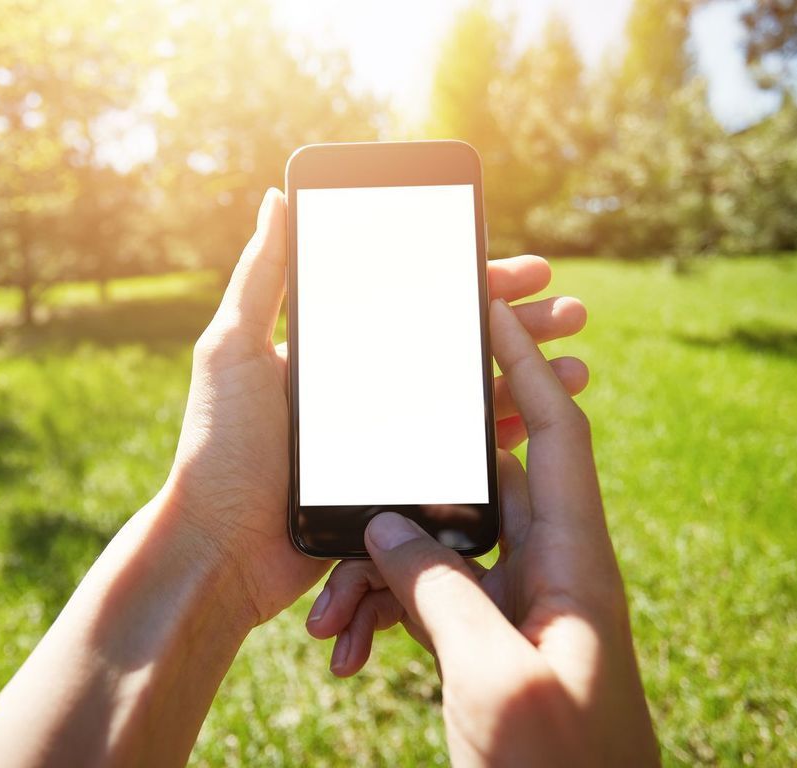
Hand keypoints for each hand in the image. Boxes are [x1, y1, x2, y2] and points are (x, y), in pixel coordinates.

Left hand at [164, 188, 589, 626]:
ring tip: (578, 366)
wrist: (220, 551)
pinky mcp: (397, 486)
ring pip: (472, 397)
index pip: (419, 303)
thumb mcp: (231, 351)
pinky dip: (505, 433)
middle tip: (573, 313)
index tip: (530, 270)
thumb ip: (261, 279)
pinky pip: (462, 455)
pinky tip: (543, 420)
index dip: (477, 284)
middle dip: (521, 327)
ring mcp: (386, 438)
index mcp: (337, 351)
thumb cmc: (218, 450)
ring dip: (528, 378)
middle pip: (458, 345)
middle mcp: (368, 388)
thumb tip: (278, 198)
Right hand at [305, 300, 658, 765]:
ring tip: (329, 624)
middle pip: (478, 490)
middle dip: (407, 489)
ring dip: (381, 573)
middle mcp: (549, 571)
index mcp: (574, 563)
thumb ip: (440, 591)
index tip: (491, 309)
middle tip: (354, 490)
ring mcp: (519, 606)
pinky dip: (388, 612)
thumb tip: (385, 526)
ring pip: (439, 550)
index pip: (556, 435)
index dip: (527, 366)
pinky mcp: (491, 639)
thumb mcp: (495, 678)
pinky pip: (433, 599)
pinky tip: (348, 645)